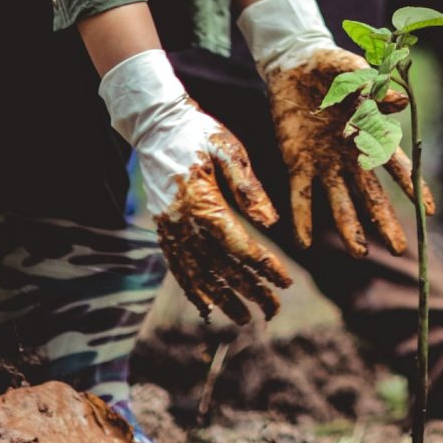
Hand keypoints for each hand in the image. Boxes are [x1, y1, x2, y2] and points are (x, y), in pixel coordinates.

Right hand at [99, 50, 290, 324]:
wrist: (156, 124)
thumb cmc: (198, 132)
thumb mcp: (229, 150)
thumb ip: (249, 189)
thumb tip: (271, 224)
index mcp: (203, 204)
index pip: (240, 246)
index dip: (264, 267)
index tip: (286, 282)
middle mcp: (183, 224)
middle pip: (221, 268)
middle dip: (250, 290)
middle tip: (275, 310)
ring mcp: (170, 229)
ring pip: (199, 274)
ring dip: (223, 298)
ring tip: (245, 318)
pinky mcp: (164, 228)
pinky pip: (178, 267)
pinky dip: (193, 289)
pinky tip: (206, 305)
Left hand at [238, 0, 425, 256]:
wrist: (294, 64)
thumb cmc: (330, 66)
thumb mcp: (351, 70)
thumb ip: (372, 86)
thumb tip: (399, 102)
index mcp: (368, 133)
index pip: (395, 165)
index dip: (412, 187)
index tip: (429, 211)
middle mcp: (350, 155)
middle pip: (371, 194)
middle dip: (384, 221)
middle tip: (398, 249)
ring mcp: (324, 162)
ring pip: (339, 202)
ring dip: (348, 227)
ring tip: (359, 254)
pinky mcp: (297, 163)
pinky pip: (301, 195)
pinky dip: (303, 218)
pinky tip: (305, 243)